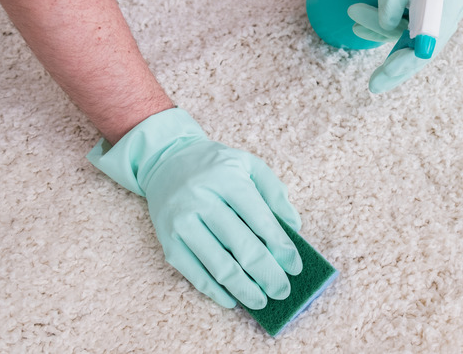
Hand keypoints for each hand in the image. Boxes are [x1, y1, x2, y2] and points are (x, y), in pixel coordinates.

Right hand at [87, 108, 301, 309]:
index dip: (281, 247)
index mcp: (227, 180)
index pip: (260, 220)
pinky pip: (193, 273)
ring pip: (218, 265)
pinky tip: (232, 300)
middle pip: (241, 246)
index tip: (295, 267)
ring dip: (244, 289)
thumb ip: (274, 192)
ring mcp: (181, 223)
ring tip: (262, 301)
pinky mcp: (167, 241)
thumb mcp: (249, 165)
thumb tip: (294, 227)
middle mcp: (201, 200)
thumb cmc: (216, 166)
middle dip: (267, 274)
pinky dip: (214, 291)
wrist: (166, 161)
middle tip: (283, 291)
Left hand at [354, 0, 462, 92]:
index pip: (435, 32)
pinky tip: (362, 28)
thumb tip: (388, 24)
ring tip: (355, 13)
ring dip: (380, 30)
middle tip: (374, 85)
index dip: (414, 55)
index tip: (392, 71)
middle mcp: (454, 3)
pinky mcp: (431, 13)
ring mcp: (444, 10)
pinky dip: (384, 30)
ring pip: (412, 37)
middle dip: (399, 65)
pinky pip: (408, 30)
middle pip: (428, 46)